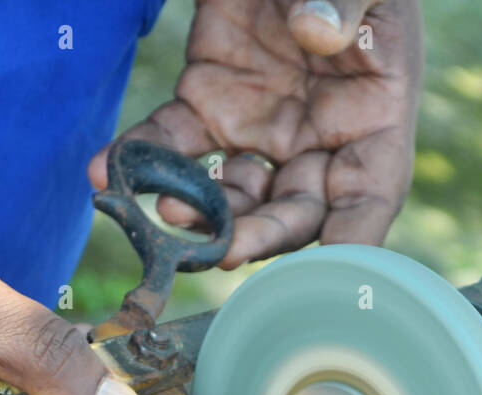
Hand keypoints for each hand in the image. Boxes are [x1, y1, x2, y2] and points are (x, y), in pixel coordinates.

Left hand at [89, 0, 423, 267]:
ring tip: (164, 212)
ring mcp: (260, 125)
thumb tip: (317, 34)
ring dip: (200, 213)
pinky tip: (107, 167)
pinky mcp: (207, 101)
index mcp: (374, 112)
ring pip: (232, 194)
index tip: (325, 280)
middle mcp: (319, 135)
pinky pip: (174, 143)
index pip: (370, 196)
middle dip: (259, 237)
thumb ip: (347, 2)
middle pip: (294, 211)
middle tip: (222, 250)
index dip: (351, 243)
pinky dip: (141, 158)